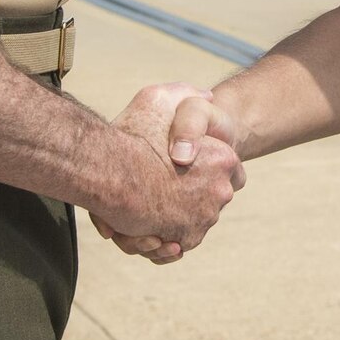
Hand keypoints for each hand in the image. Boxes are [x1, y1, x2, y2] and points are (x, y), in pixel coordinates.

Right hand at [89, 88, 245, 263]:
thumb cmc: (133, 135)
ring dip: (173, 219)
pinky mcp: (185, 240)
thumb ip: (184, 95)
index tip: (186, 166)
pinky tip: (148, 230)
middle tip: (161, 187)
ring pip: (191, 222)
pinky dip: (164, 240)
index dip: (209, 165)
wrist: (109, 172)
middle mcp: (221, 191)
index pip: (230, 168)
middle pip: (209, 196)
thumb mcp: (159, 98)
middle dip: (189, 194)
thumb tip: (206, 96)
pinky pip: (177, 244)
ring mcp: (205, 219)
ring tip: (148, 209)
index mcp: (223, 158)